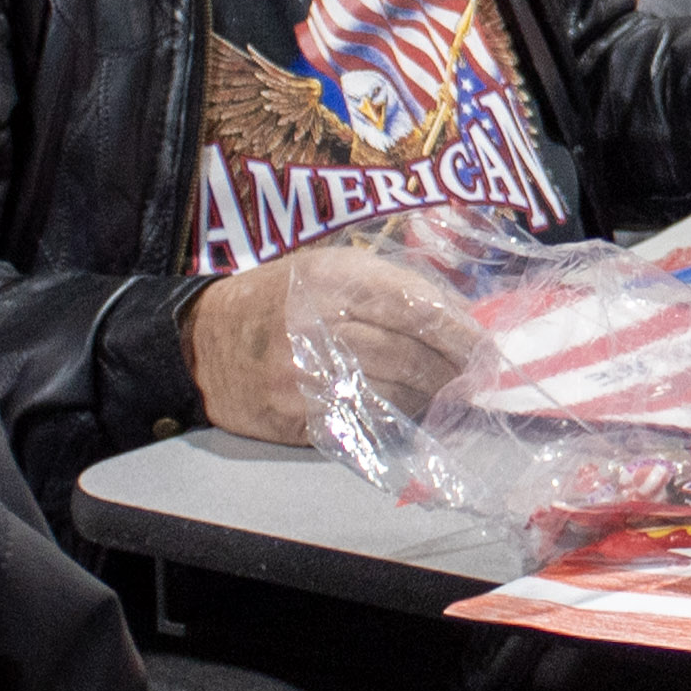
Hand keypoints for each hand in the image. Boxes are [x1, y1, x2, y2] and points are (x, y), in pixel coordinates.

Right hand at [184, 236, 478, 444]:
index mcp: (334, 278)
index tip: (486, 349)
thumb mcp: (328, 267)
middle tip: (475, 380)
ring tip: (448, 396)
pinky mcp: (299, 418)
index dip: (459, 332)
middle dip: (452, 372)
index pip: (416, 307)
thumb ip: (389, 284)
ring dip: (430, 399)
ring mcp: (308, 377)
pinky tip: (411, 415)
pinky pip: (366, 423)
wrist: (203, 343)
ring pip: (394, 394)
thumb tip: (459, 317)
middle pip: (410, 356)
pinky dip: (397, 421)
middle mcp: (321, 325)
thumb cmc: (278, 299)